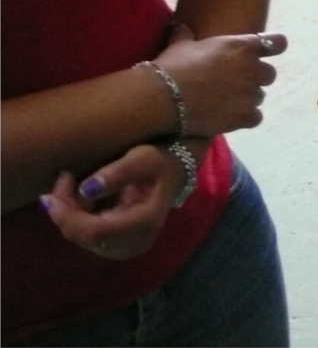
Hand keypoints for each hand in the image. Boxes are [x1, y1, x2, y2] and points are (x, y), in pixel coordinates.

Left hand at [39, 145, 182, 260]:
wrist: (171, 175)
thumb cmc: (158, 164)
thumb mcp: (143, 158)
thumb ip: (119, 171)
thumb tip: (87, 189)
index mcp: (145, 222)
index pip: (97, 231)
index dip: (69, 215)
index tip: (57, 187)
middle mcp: (135, 242)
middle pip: (85, 237)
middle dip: (64, 211)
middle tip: (63, 179)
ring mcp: (124, 248)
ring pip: (80, 238)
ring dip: (67, 213)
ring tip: (69, 184)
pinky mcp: (115, 247)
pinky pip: (84, 237)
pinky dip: (73, 218)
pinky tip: (75, 197)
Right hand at [153, 25, 286, 135]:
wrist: (163, 98)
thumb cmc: (172, 66)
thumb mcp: (180, 44)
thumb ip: (187, 34)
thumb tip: (179, 26)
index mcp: (243, 47)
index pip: (277, 43)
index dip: (273, 47)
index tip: (268, 51)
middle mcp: (253, 69)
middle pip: (269, 74)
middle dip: (256, 77)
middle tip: (235, 82)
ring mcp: (251, 94)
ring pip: (260, 96)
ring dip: (247, 97)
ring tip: (225, 101)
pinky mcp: (245, 116)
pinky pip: (256, 117)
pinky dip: (246, 117)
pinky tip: (230, 117)